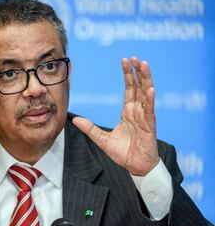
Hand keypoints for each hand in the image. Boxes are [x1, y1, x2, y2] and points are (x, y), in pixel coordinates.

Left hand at [73, 57, 158, 175]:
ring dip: (146, 80)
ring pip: (146, 95)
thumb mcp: (102, 139)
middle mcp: (137, 112)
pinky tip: (150, 89)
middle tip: (134, 57)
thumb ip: (90, 129)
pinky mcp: (149, 127)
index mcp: (128, 112)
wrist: (135, 167)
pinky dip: (150, 100)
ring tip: (144, 65)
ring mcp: (144, 118)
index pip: (129, 89)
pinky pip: (150, 111)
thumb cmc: (123, 153)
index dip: (128, 75)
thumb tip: (74, 120)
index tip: (125, 61)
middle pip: (138, 87)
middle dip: (137, 72)